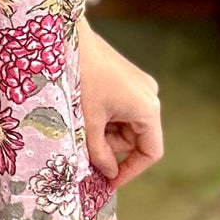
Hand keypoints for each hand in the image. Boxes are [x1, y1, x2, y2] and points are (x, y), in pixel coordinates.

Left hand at [75, 20, 162, 187]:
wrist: (69, 37)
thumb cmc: (81, 78)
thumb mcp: (88, 122)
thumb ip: (99, 153)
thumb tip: (109, 174)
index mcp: (148, 109)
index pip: (150, 152)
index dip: (131, 170)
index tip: (109, 181)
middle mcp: (149, 97)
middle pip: (135, 138)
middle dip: (111, 148)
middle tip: (85, 151)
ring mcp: (139, 87)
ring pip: (125, 125)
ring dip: (105, 133)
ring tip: (81, 126)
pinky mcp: (127, 80)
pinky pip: (120, 110)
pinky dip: (104, 118)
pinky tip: (85, 113)